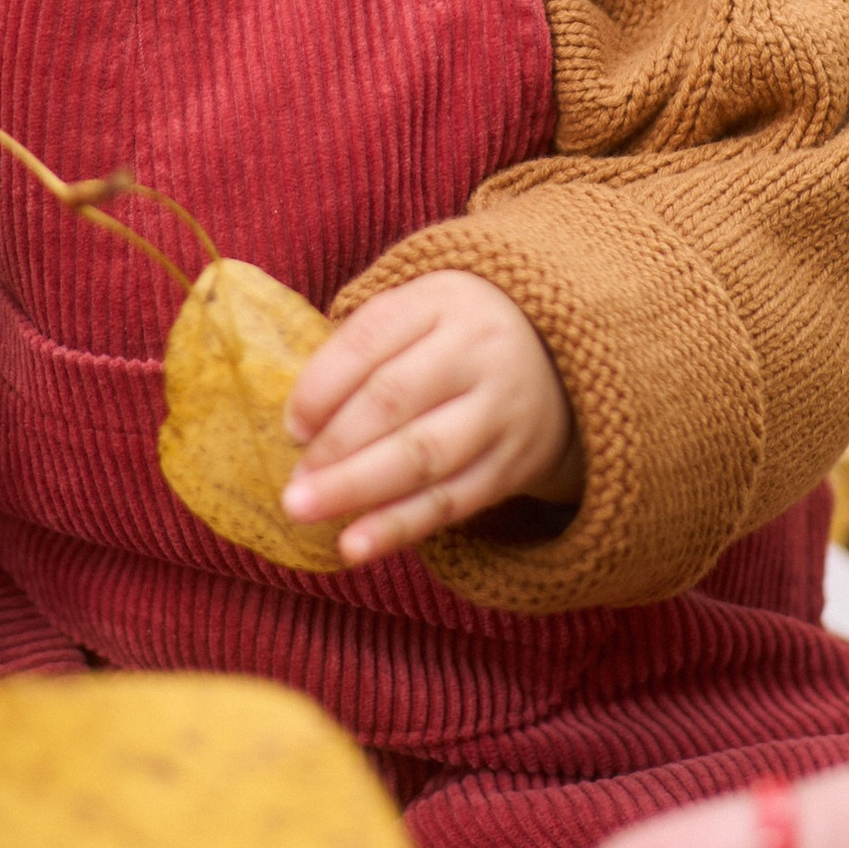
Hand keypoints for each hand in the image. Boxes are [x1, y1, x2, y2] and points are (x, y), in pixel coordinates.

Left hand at [282, 271, 575, 567]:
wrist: (560, 359)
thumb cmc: (457, 336)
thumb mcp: (419, 312)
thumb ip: (361, 349)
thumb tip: (299, 421)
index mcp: (441, 301)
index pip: (369, 339)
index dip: (321, 386)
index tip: (290, 427)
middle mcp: (477, 350)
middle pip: (393, 400)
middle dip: (333, 446)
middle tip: (289, 485)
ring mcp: (500, 410)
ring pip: (422, 455)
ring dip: (356, 488)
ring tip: (304, 510)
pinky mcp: (514, 464)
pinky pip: (451, 501)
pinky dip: (398, 526)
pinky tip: (355, 546)